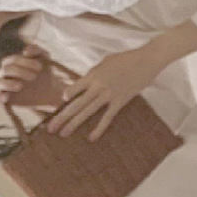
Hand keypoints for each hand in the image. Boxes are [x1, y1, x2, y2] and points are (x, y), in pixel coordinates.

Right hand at [0, 49, 63, 111]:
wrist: (49, 90)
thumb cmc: (43, 72)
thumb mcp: (44, 59)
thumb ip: (37, 50)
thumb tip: (25, 51)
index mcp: (11, 63)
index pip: (12, 60)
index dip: (25, 62)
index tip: (40, 67)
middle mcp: (4, 74)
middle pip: (6, 70)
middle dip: (20, 72)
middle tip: (34, 76)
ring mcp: (3, 87)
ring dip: (8, 84)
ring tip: (20, 86)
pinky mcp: (5, 99)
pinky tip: (6, 97)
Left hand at [45, 43, 170, 140]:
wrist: (146, 60)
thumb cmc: (126, 58)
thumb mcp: (105, 62)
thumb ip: (95, 73)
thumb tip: (87, 83)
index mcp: (93, 75)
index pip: (73, 88)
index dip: (66, 96)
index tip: (61, 102)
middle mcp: (97, 86)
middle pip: (76, 104)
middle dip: (62, 116)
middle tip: (50, 128)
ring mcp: (109, 95)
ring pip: (87, 112)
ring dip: (74, 124)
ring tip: (63, 134)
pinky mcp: (120, 101)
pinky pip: (107, 117)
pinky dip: (99, 128)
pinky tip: (91, 138)